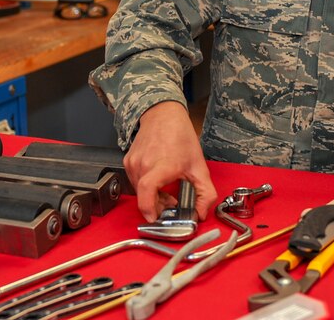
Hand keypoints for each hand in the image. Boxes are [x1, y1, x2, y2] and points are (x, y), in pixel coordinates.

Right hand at [123, 101, 217, 222]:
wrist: (163, 115)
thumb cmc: (180, 136)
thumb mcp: (199, 166)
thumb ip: (205, 193)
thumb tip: (200, 213)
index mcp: (162, 165)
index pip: (147, 190)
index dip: (148, 208)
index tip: (155, 218)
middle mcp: (144, 164)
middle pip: (144, 197)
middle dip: (158, 206)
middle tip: (171, 204)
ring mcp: (133, 162)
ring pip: (138, 191)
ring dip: (152, 197)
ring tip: (166, 191)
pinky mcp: (128, 161)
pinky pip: (135, 182)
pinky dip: (145, 187)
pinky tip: (157, 181)